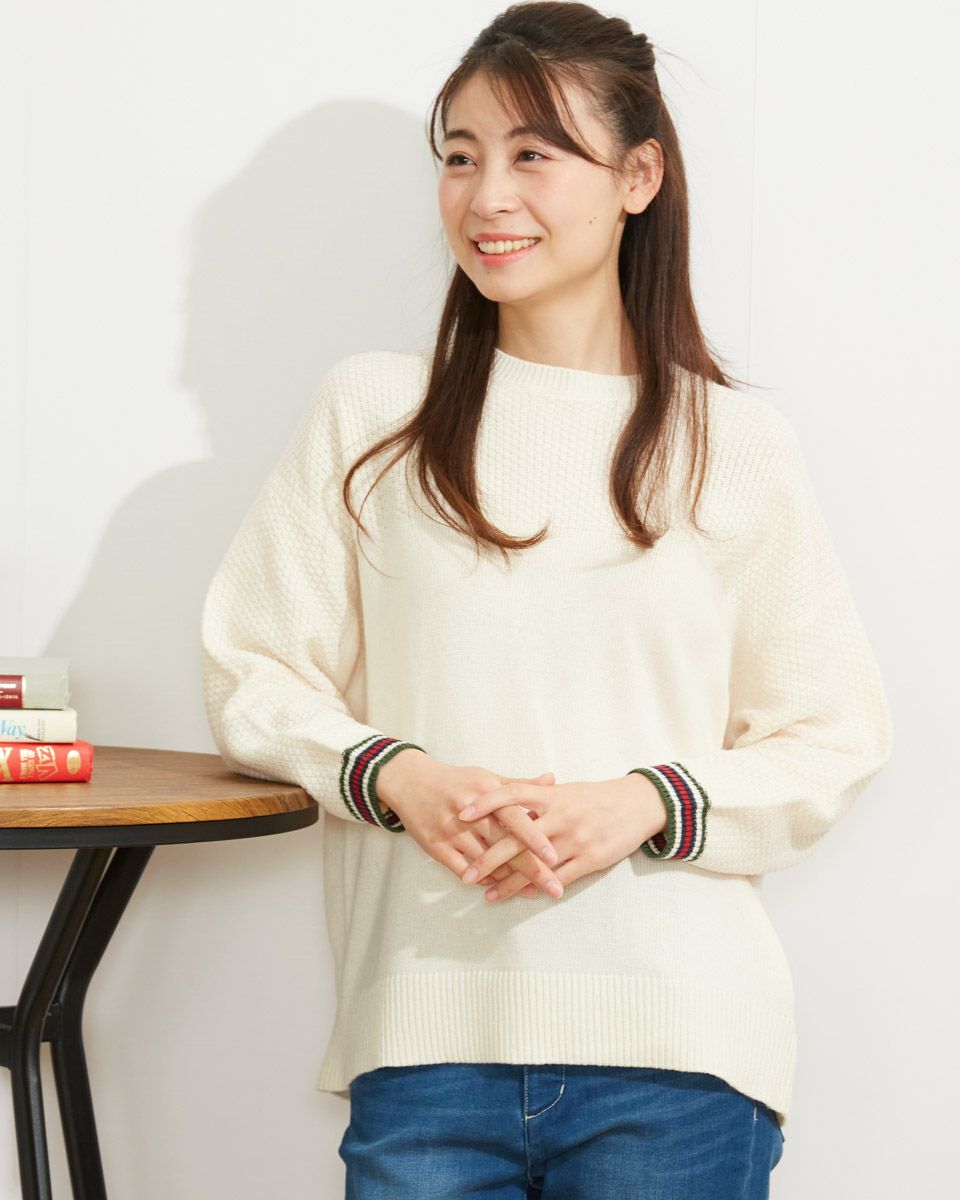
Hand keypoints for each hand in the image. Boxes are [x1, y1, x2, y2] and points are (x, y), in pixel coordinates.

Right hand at [376, 752, 564, 897]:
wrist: (410, 782)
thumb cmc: (455, 781)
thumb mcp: (487, 777)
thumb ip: (520, 785)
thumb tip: (552, 780)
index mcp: (486, 792)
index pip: (516, 819)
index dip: (536, 839)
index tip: (555, 857)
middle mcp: (469, 813)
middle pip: (505, 846)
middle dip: (532, 869)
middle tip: (554, 887)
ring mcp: (451, 831)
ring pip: (486, 862)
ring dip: (510, 880)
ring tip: (532, 891)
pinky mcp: (436, 847)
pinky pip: (463, 870)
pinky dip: (482, 880)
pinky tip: (498, 887)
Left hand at [456, 774, 668, 902]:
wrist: (636, 805)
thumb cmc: (595, 797)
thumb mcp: (565, 792)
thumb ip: (536, 798)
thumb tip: (502, 803)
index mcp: (551, 795)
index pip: (511, 794)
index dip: (486, 803)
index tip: (462, 814)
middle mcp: (560, 816)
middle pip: (517, 839)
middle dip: (489, 859)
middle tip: (467, 875)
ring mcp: (575, 839)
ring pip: (534, 865)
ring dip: (509, 882)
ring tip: (488, 894)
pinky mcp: (590, 859)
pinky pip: (558, 878)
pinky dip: (538, 888)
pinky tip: (522, 896)